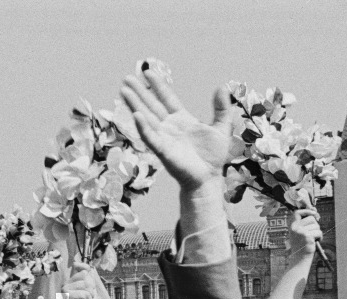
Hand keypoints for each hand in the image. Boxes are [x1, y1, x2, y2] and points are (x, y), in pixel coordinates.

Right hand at [64, 262, 97, 298]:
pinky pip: (85, 293)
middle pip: (86, 275)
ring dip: (90, 295)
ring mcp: (65, 290)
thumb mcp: (90, 290)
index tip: (87, 282)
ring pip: (87, 284)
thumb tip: (82, 265)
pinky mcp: (68, 296)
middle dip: (91, 288)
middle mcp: (66, 284)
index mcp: (71, 282)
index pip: (81, 267)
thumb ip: (88, 277)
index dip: (87, 269)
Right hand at [121, 70, 233, 191]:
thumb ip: (221, 108)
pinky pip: (151, 137)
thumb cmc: (213, 156)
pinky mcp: (163, 151)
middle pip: (151, 105)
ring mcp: (164, 138)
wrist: (209, 178)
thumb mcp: (221, 128)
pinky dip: (144, 127)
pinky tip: (137, 115)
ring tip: (124, 91)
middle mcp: (169, 126)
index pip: (166, 98)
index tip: (148, 72)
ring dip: (135, 105)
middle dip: (139, 92)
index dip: (158, 85)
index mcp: (182, 119)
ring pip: (147, 118)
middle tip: (127, 78)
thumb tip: (221, 87)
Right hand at [287, 209, 320, 259]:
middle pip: (311, 219)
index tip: (313, 213)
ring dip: (318, 232)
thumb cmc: (301, 245)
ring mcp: (301, 232)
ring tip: (313, 239)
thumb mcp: (299, 233)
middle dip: (315, 225)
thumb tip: (315, 214)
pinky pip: (319, 232)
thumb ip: (304, 224)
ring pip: (316, 226)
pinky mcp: (307, 237)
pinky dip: (320, 237)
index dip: (306, 211)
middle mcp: (295, 228)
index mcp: (291, 226)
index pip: (297, 213)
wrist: (299, 259)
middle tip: (313, 233)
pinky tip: (315, 242)